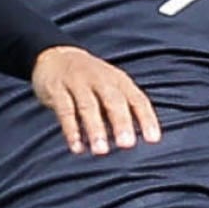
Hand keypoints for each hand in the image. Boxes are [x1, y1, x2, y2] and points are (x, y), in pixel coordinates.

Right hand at [31, 45, 160, 157]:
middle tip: (126, 144)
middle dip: (121, 122)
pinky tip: (77, 147)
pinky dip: (71, 130)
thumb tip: (136, 139)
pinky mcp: (57, 89)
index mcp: (119, 81)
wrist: (55, 56)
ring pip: (88, 106)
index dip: (146, 119)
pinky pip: (64, 110)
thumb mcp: (110, 88)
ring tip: (100, 151)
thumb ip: (122, 110)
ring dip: (95, 129)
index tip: (153, 140)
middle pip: (113, 101)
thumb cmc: (90, 80)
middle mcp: (100, 79)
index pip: (137, 99)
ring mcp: (77, 83)